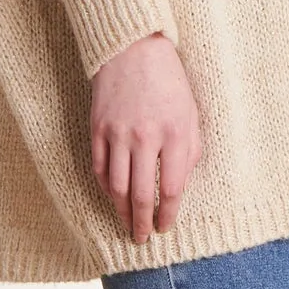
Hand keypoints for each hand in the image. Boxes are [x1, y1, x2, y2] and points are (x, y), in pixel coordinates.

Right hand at [90, 32, 203, 243]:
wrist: (134, 49)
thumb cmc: (169, 83)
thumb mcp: (191, 115)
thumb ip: (189, 153)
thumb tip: (178, 189)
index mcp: (174, 133)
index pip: (170, 189)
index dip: (167, 214)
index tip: (165, 227)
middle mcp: (144, 136)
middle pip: (140, 194)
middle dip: (141, 222)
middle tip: (142, 239)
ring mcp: (117, 133)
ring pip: (115, 186)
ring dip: (120, 212)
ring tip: (126, 225)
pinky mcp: (97, 128)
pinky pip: (99, 168)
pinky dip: (105, 188)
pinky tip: (112, 198)